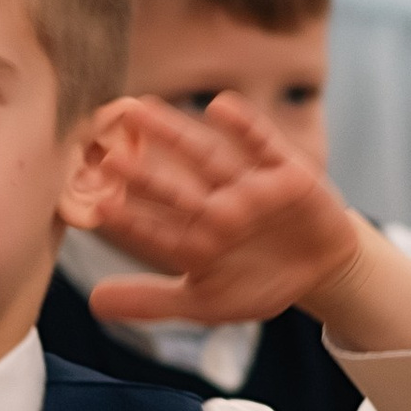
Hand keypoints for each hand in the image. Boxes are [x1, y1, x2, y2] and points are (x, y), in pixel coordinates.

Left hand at [85, 92, 410, 350]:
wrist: (320, 269)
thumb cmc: (258, 282)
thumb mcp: (206, 303)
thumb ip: (152, 301)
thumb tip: (93, 304)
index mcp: (194, 240)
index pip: (154, 228)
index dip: (124, 216)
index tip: (90, 205)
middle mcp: (215, 207)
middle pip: (173, 187)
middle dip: (141, 171)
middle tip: (102, 149)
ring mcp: (248, 188)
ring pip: (207, 158)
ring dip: (175, 134)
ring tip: (140, 110)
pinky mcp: (286, 173)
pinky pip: (263, 145)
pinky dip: (245, 127)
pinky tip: (218, 106)